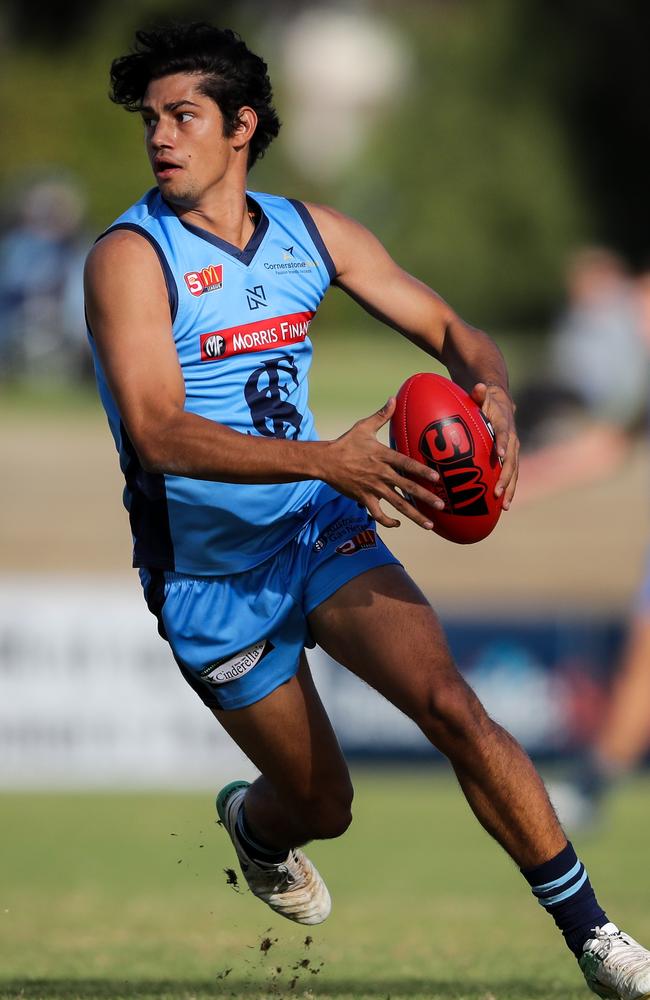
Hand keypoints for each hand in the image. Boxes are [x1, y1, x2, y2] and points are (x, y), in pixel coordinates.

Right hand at [323, 398, 442, 528]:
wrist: (325, 461)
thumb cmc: (346, 443)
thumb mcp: (364, 427)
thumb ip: (382, 415)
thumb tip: (394, 398)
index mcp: (383, 456)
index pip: (406, 464)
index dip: (422, 471)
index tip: (437, 478)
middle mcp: (381, 474)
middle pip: (407, 488)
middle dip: (425, 497)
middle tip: (442, 505)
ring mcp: (373, 488)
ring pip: (397, 504)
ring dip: (414, 515)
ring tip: (429, 524)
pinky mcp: (364, 498)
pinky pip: (378, 514)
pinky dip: (388, 521)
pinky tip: (398, 523)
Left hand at [471, 382, 518, 508]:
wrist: (500, 402)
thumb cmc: (485, 400)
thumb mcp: (481, 395)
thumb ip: (479, 394)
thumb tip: (479, 387)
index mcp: (504, 423)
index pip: (503, 433)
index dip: (501, 443)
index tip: (499, 455)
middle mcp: (512, 438)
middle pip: (511, 460)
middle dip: (506, 477)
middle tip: (498, 493)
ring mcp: (512, 449)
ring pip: (514, 471)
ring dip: (510, 488)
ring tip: (505, 506)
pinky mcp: (510, 458)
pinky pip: (511, 474)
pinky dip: (508, 488)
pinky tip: (502, 505)